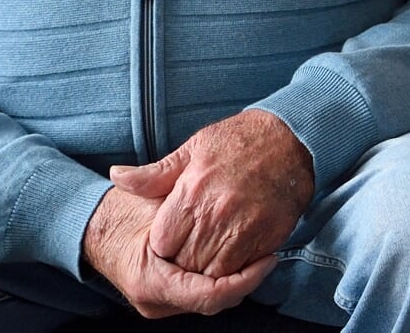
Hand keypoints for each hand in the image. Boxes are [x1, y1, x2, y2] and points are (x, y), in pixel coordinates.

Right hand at [83, 186, 274, 317]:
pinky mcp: (169, 299)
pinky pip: (203, 294)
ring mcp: (162, 304)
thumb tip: (199, 195)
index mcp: (151, 280)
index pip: (209, 294)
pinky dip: (223, 278)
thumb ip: (169, 195)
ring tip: (261, 253)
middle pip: (215, 301)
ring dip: (237, 279)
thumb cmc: (122, 211)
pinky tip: (242, 258)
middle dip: (246, 280)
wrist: (96, 229)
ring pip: (212, 300)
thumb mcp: (149, 199)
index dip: (244, 280)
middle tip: (270, 254)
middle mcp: (156, 301)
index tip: (267, 259)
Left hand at [110, 109, 314, 277]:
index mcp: (190, 193)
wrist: (292, 137)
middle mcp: (214, 214)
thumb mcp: (193, 149)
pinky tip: (235, 252)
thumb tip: (117, 177)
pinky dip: (235, 269)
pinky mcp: (267, 236)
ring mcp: (242, 228)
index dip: (164, 244)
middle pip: (185, 262)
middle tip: (192, 248)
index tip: (173, 237)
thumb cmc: (240, 141)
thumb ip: (154, 174)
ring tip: (212, 251)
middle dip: (184, 261)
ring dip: (209, 268)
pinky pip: (242, 270)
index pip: (162, 243)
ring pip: (212, 272)